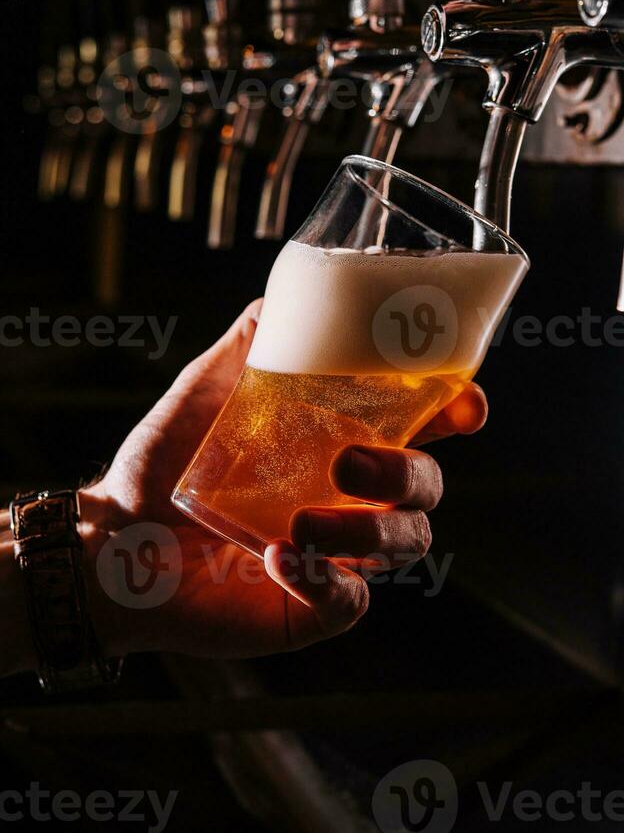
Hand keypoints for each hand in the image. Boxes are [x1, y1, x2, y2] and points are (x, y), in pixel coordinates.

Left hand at [81, 301, 486, 660]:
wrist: (117, 537)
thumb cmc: (164, 459)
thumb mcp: (208, 387)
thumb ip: (252, 340)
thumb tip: (284, 293)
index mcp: (341, 440)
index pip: (424, 427)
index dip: (458, 414)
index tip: (466, 406)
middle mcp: (351, 496)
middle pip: (428, 486)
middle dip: (409, 473)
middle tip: (348, 462)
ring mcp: (338, 553)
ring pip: (406, 544)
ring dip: (367, 530)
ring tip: (301, 523)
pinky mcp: (312, 606)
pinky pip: (350, 601)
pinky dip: (324, 581)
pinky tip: (278, 558)